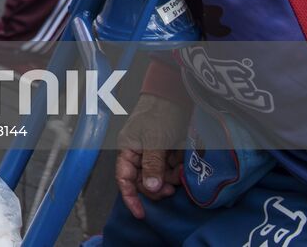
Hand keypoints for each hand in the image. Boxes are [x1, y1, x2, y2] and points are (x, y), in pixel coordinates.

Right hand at [115, 93, 188, 219]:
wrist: (175, 93)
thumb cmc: (159, 113)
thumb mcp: (155, 140)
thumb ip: (152, 165)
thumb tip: (150, 188)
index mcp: (128, 149)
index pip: (124, 179)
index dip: (131, 197)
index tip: (141, 213)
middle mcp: (138, 153)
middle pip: (144, 182)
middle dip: (158, 186)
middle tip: (172, 187)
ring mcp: (153, 152)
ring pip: (160, 176)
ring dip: (171, 176)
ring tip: (180, 167)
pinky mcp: (166, 151)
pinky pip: (170, 168)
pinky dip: (177, 167)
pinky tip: (182, 160)